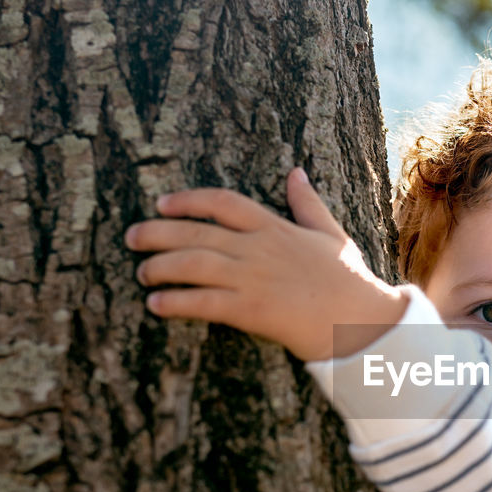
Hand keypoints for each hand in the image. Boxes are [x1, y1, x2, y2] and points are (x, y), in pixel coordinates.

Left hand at [125, 168, 406, 360]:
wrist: (360, 318)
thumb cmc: (348, 279)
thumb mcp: (330, 233)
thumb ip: (307, 204)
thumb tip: (295, 172)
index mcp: (274, 227)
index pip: (222, 202)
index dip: (187, 200)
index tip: (162, 204)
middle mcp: (257, 248)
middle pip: (195, 232)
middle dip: (157, 233)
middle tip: (131, 237)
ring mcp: (252, 278)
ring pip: (192, 264)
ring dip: (160, 267)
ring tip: (141, 273)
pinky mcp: (250, 310)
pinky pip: (202, 302)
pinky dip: (174, 302)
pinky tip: (155, 304)